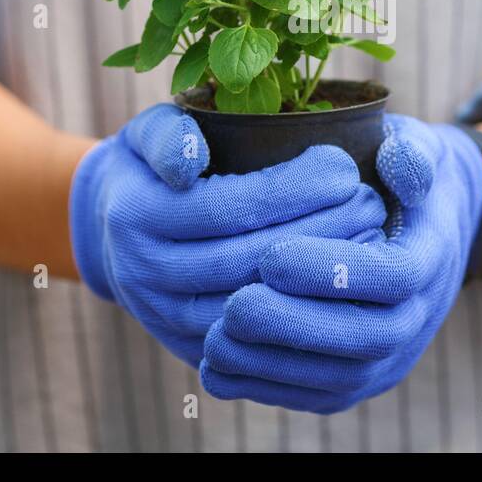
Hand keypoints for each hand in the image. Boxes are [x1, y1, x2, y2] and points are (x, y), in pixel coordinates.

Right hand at [69, 103, 387, 365]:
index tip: (344, 166)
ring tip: (370, 235)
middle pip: (250, 259)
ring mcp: (170, 319)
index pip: (227, 207)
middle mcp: (147, 275)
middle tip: (371, 202)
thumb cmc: (150, 168)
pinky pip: (261, 338)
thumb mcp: (148, 133)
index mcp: (138, 216)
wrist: (110, 234)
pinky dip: (308, 310)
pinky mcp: (197, 348)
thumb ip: (170, 136)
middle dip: (319, 230)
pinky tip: (346, 281)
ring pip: (260, 304)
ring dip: (322, 274)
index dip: (293, 188)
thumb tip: (192, 161)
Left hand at [199, 115, 481, 412]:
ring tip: (216, 336)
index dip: (333, 270)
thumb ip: (409, 152)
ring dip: (275, 365)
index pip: (393, 275)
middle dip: (297, 326)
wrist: (420, 226)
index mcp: (431, 254)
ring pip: (341, 378)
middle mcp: (418, 314)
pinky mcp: (359, 378)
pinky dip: (266, 387)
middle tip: (235, 305)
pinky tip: (217, 363)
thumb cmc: (400, 174)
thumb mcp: (416, 147)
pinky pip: (318, 395)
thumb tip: (399, 162)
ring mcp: (391, 354)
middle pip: (368, 337)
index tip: (270, 255)